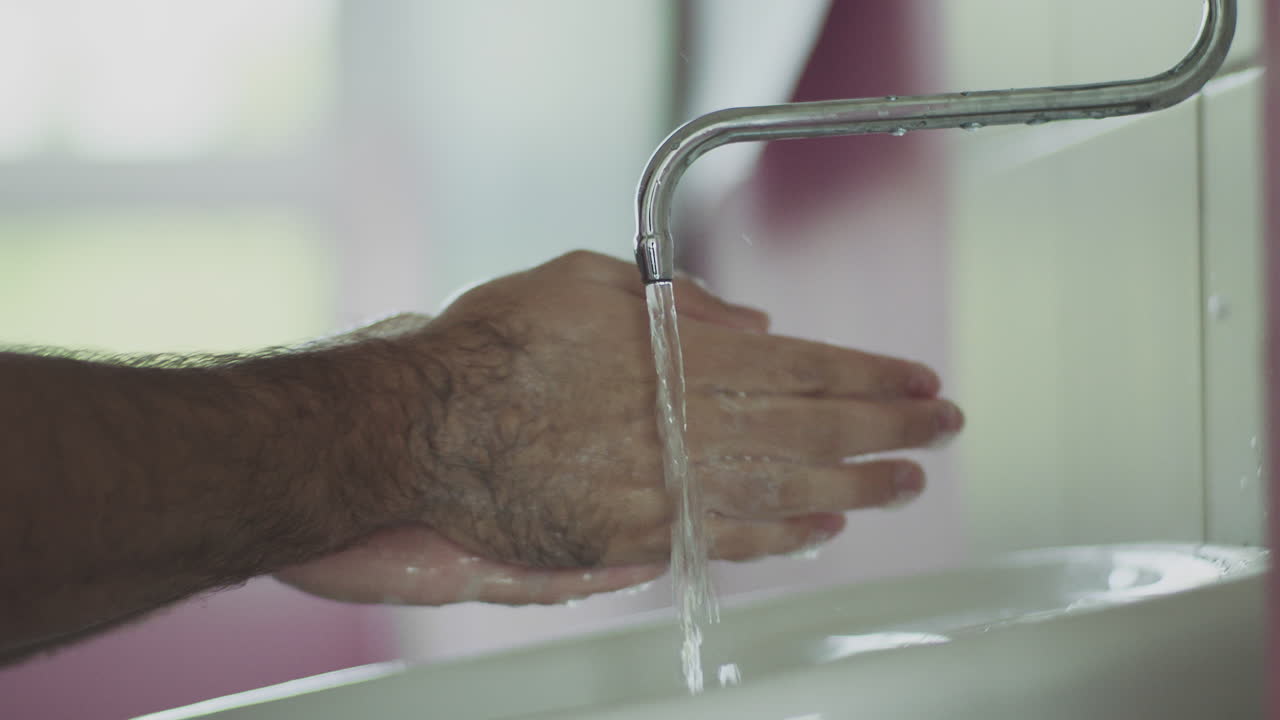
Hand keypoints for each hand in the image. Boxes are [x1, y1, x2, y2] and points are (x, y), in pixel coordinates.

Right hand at [279, 251, 961, 604]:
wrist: (411, 431)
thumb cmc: (489, 348)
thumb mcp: (580, 282)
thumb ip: (674, 301)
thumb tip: (753, 324)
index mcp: (672, 353)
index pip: (801, 367)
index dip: (868, 376)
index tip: (916, 380)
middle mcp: (676, 423)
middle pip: (808, 430)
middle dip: (887, 429)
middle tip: (942, 429)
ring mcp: (658, 488)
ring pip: (781, 491)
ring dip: (854, 486)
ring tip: (905, 483)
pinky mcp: (629, 538)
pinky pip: (724, 540)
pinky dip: (782, 537)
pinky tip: (824, 530)